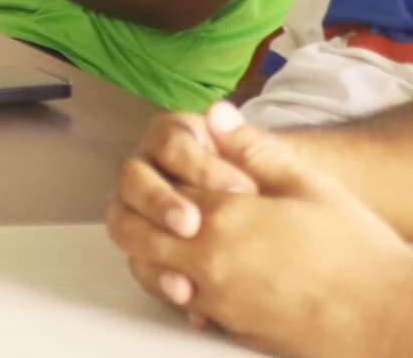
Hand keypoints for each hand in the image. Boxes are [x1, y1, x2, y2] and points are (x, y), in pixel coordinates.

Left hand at [106, 104, 412, 355]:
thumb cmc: (356, 248)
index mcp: (223, 218)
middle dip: (135, 212)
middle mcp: (207, 260)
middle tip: (161, 202)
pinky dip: (178, 287)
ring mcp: (215, 298)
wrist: (390, 317)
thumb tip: (216, 114)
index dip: (162, 177)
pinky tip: (200, 275)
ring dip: (147, 251)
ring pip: (147, 271)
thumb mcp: (307, 184)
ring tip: (175, 236)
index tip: (181, 173)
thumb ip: (254, 148)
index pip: (155, 189)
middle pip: (133, 232)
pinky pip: (182, 304)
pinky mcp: (229, 327)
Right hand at [109, 107, 261, 309]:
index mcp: (176, 140)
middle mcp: (150, 171)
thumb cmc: (279, 194)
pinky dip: (162, 283)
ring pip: (123, 222)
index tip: (240, 189)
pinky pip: (140, 264)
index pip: (171, 144)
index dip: (200, 166)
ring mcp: (143, 211)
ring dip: (148, 245)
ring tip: (186, 274)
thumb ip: (249, 143)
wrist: (289, 232)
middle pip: (133, 179)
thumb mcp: (277, 169)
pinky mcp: (149, 249)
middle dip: (159, 202)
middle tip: (191, 224)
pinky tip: (190, 301)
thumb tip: (220, 111)